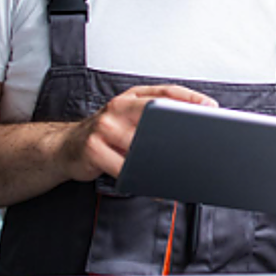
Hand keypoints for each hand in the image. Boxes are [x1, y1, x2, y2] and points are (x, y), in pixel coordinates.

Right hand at [60, 84, 217, 181]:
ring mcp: (104, 126)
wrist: (64, 147)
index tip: (211, 108)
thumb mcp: (129, 117)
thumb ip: (154, 116)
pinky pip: (123, 166)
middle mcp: (118, 107)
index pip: (166, 92)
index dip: (191, 98)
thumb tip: (189, 126)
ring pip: (141, 143)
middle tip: (200, 138)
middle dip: (179, 126)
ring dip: (160, 157)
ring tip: (180, 166)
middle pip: (156, 114)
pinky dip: (139, 177)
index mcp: (131, 97)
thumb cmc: (104, 133)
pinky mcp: (94, 149)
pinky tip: (151, 183)